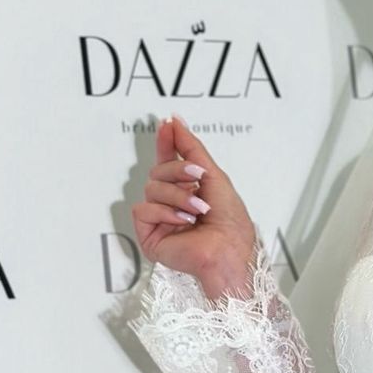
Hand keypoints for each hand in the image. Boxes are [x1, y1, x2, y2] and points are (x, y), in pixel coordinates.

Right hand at [130, 114, 256, 293]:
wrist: (229, 250)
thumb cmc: (230, 221)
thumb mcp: (213, 175)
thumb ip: (192, 148)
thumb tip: (176, 122)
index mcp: (187, 189)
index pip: (169, 161)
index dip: (167, 142)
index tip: (167, 123)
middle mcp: (171, 202)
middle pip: (157, 171)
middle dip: (178, 171)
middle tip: (198, 177)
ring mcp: (159, 218)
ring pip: (151, 188)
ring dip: (178, 195)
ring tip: (198, 209)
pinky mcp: (149, 234)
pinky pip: (143, 209)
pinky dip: (165, 212)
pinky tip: (182, 222)